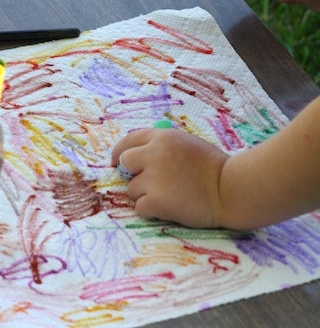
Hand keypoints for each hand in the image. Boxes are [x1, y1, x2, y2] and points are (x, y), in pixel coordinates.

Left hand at [111, 128, 228, 227]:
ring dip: (144, 195)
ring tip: (167, 196)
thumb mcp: (186, 144)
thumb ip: (163, 147)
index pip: (129, 140)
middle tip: (144, 183)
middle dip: (131, 174)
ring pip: (131, 189)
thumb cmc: (213, 167)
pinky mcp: (156, 200)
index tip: (118, 163)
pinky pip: (139, 207)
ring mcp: (154, 178)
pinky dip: (150, 210)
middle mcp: (154, 154)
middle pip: (124, 163)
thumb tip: (139, 157)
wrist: (230, 188)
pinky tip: (168, 208)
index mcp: (163, 137)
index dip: (121, 153)